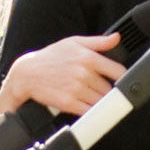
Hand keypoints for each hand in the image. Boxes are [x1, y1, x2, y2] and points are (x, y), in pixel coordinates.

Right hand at [0, 33, 125, 115]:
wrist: (27, 74)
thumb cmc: (50, 57)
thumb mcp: (73, 42)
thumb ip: (98, 41)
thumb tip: (117, 38)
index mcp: (88, 58)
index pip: (118, 71)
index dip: (123, 78)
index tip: (122, 81)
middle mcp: (84, 74)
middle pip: (110, 89)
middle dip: (107, 90)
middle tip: (100, 88)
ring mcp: (77, 90)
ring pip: (102, 101)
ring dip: (100, 101)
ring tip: (92, 96)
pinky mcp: (69, 103)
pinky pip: (90, 111)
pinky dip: (92, 111)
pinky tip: (87, 105)